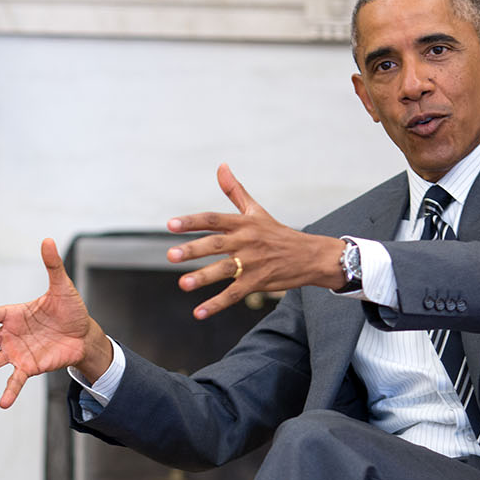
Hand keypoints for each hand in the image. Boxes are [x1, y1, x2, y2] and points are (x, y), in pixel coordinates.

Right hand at [0, 237, 111, 408]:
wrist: (84, 335)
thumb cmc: (70, 309)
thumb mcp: (62, 287)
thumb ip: (52, 266)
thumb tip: (48, 240)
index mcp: (13, 314)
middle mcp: (10, 334)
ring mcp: (18, 352)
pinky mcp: (29, 367)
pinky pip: (16, 380)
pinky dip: (9, 392)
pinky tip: (1, 404)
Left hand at [167, 163, 347, 319]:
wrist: (310, 256)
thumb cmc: (277, 233)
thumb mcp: (256, 210)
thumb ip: (235, 191)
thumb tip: (220, 166)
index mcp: (243, 223)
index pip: (213, 219)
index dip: (191, 222)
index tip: (170, 225)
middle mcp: (246, 241)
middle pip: (216, 244)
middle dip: (193, 250)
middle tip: (171, 255)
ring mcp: (252, 262)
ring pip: (224, 270)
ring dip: (203, 278)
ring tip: (182, 284)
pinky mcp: (258, 282)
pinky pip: (235, 294)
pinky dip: (217, 304)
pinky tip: (199, 312)